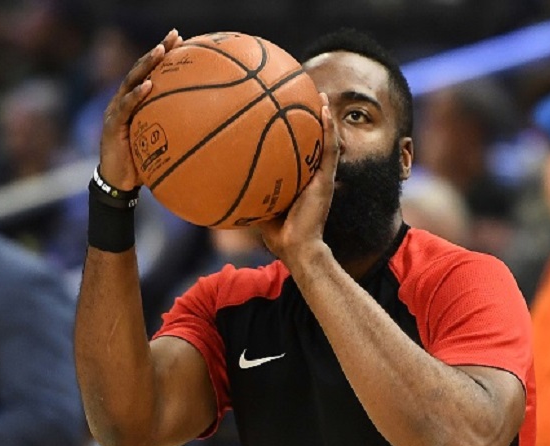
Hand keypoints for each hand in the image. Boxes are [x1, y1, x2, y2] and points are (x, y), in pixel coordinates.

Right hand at [99, 28, 182, 189]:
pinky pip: (125, 107)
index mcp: (136, 103)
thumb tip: (210, 130)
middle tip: (174, 36)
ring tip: (160, 52)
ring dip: (146, 65)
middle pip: (141, 70)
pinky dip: (136, 95)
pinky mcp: (113, 125)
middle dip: (157, 51)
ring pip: (131, 81)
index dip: (163, 56)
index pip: (150, 73)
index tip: (181, 40)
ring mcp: (116, 111)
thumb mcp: (161, 145)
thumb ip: (176, 132)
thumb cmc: (142, 164)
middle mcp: (124, 101)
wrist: (119, 183)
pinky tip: (148, 85)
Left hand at [259, 93, 340, 272]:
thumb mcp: (257, 205)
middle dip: (308, 117)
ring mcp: (321, 176)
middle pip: (312, 141)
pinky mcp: (326, 180)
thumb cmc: (276, 232)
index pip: (297, 150)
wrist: (296, 247)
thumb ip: (245, 190)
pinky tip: (325, 110)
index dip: (293, 131)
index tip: (282, 109)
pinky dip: (329, 129)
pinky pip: (329, 149)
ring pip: (326, 140)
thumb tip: (219, 178)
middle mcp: (311, 174)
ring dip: (324, 117)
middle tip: (302, 93)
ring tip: (320, 94)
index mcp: (298, 178)